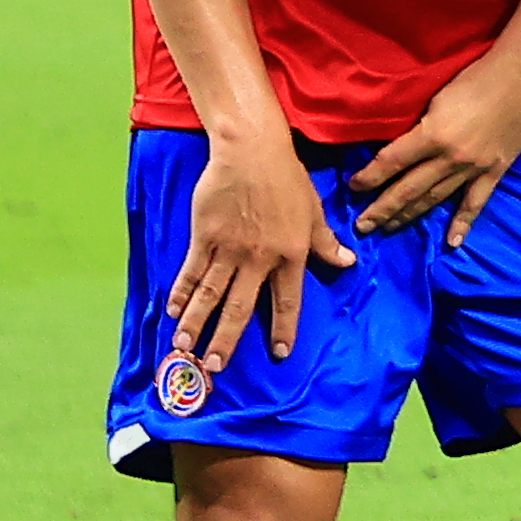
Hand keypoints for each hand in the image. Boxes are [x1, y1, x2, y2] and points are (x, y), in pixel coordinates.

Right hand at [173, 129, 350, 373]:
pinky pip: (191, 271)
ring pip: (209, 294)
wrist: (252, 153)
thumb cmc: (288, 180)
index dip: (283, 329)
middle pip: (240, 306)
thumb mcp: (315, 212)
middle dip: (226, 340)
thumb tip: (347, 263)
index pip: (287, 301)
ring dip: (197, 323)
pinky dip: (181, 292)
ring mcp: (229, 249)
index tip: (278, 355)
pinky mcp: (204, 237)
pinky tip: (173, 311)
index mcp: (291, 255)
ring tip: (184, 347)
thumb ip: (325, 242)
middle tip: (214, 367)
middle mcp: (259, 259)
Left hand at [352, 48, 520, 249]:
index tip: (353, 187)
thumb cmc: (476, 78)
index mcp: (433, 134)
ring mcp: (475, 167)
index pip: (391, 162)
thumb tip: (403, 148)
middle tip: (362, 226)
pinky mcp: (496, 170)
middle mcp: (450, 157)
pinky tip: (452, 242)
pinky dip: (464, 223)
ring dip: (410, 216)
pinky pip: (476, 201)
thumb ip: (421, 127)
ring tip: (389, 229)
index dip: (369, 177)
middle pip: (409, 189)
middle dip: (382, 208)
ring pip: (435, 198)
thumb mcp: (437, 98)